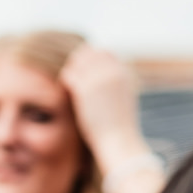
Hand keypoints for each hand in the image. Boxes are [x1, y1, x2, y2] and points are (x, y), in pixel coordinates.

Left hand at [59, 44, 151, 174]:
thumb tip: (98, 73)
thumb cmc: (120, 124)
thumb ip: (114, 82)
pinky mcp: (87, 88)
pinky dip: (66, 80)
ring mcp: (101, 78)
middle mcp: (114, 72)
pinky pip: (69, 74)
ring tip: (72, 85)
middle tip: (75, 77)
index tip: (85, 70)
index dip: (92, 57)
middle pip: (89, 53)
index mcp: (126, 73)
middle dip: (79, 62)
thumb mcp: (123, 98)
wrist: (119, 140)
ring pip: (77, 61)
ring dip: (72, 71)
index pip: (105, 52)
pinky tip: (69, 91)